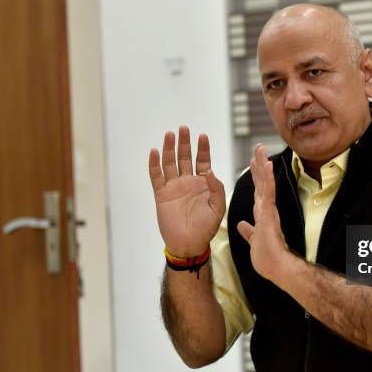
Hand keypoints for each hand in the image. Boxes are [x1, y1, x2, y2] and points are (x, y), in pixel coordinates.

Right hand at [149, 126, 225, 257]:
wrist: (189, 243)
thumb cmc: (206, 227)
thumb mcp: (218, 207)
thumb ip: (217, 188)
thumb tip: (210, 171)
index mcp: (203, 184)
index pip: (203, 161)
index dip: (202, 149)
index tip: (202, 136)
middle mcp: (188, 182)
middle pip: (185, 157)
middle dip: (185, 143)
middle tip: (184, 128)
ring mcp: (174, 187)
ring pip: (170, 163)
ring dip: (169, 149)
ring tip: (170, 134)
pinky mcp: (161, 194)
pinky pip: (156, 176)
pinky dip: (154, 164)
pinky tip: (154, 151)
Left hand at [237, 144, 291, 280]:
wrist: (275, 267)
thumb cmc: (267, 257)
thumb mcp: (254, 240)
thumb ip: (249, 231)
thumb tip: (242, 226)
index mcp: (262, 214)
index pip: (258, 190)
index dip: (256, 176)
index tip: (254, 162)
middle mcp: (266, 208)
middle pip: (262, 182)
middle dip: (260, 164)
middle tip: (258, 147)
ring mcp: (269, 209)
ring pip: (265, 183)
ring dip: (263, 165)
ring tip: (261, 149)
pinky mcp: (269, 213)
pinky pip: (267, 192)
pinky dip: (267, 179)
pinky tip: (267, 166)